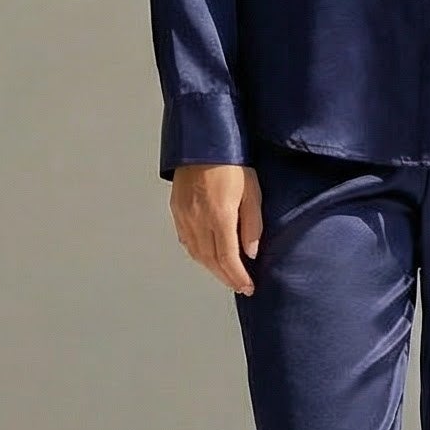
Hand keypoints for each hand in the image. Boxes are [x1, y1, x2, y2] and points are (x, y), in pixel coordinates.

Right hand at [170, 162, 263, 292]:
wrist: (204, 142)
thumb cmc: (232, 163)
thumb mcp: (252, 191)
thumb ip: (252, 225)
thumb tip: (250, 253)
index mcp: (219, 216)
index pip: (228, 258)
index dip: (238, 276)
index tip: (248, 287)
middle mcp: (198, 219)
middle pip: (211, 260)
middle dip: (226, 277)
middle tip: (240, 286)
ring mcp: (184, 216)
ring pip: (196, 253)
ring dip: (212, 268)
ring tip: (226, 275)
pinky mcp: (177, 210)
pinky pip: (186, 240)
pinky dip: (198, 253)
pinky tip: (208, 256)